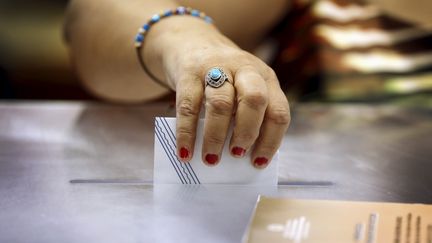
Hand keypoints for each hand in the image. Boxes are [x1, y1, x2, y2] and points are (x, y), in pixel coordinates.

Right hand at [149, 17, 290, 168]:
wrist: (191, 41)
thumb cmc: (223, 78)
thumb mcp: (243, 88)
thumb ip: (246, 114)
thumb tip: (239, 156)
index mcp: (265, 78)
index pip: (278, 111)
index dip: (271, 141)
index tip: (257, 163)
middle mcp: (245, 69)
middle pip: (254, 100)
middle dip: (247, 132)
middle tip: (236, 154)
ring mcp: (216, 67)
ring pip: (221, 103)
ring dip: (216, 136)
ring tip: (211, 159)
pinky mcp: (189, 71)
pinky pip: (189, 105)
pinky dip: (187, 133)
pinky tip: (185, 152)